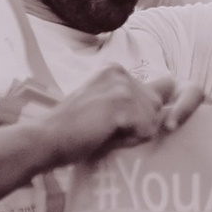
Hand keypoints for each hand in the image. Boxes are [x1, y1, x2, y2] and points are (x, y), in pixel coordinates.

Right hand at [38, 61, 202, 160]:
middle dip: (136, 126)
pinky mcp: (123, 104)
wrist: (44, 139)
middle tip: (103, 129)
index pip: (149, 97)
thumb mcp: (102, 105)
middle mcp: (120, 72)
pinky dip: (128, 141)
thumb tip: (167, 95)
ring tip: (102, 132)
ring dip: (131, 134)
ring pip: (152, 121)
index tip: (104, 122)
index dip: (132, 118)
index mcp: (115, 70)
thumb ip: (129, 100)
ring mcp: (122, 86)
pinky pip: (146, 131)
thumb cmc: (71, 130)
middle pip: (155, 107)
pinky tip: (104, 135)